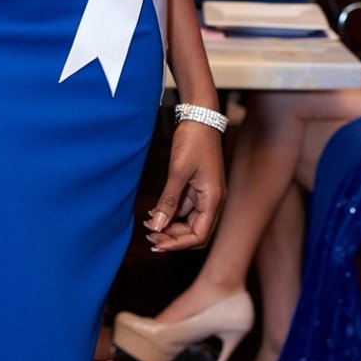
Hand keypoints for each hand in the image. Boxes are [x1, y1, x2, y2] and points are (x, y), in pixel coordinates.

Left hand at [144, 121, 224, 252]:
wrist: (200, 117)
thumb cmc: (193, 141)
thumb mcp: (178, 171)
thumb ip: (168, 200)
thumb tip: (157, 226)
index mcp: (213, 200)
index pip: (198, 236)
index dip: (178, 244)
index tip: (157, 242)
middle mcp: (212, 201)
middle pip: (194, 232)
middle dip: (173, 237)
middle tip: (150, 236)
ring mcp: (205, 194)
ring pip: (188, 221)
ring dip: (169, 225)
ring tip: (148, 224)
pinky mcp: (197, 187)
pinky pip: (184, 207)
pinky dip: (170, 212)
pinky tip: (154, 212)